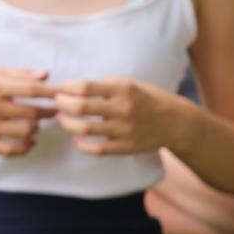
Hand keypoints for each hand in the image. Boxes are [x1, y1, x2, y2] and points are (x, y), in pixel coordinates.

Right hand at [0, 70, 57, 155]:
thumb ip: (18, 74)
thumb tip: (46, 76)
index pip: (32, 90)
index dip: (52, 93)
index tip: (63, 95)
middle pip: (32, 113)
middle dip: (48, 113)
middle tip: (53, 111)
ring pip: (24, 132)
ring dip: (36, 129)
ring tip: (36, 124)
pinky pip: (9, 150)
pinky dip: (24, 147)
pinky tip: (29, 141)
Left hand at [54, 77, 180, 155]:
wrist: (176, 122)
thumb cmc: (146, 99)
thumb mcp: (129, 84)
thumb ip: (104, 86)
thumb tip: (71, 88)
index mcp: (123, 89)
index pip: (85, 87)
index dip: (67, 88)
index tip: (62, 89)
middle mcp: (123, 108)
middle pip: (80, 107)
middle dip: (62, 104)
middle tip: (57, 103)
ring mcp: (124, 130)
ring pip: (84, 129)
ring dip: (67, 124)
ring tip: (62, 119)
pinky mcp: (126, 147)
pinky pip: (97, 150)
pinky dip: (82, 145)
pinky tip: (77, 139)